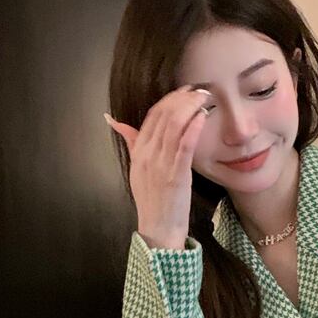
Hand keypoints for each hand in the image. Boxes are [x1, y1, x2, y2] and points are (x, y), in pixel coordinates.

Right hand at [105, 86, 210, 248]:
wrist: (158, 228)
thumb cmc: (151, 200)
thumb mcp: (136, 169)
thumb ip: (131, 142)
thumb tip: (114, 120)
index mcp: (139, 152)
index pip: (152, 116)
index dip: (168, 100)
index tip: (183, 91)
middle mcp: (148, 155)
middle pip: (163, 117)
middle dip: (182, 99)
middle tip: (198, 89)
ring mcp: (161, 165)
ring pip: (173, 127)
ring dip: (190, 108)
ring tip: (202, 98)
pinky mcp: (176, 175)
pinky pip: (184, 147)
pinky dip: (193, 128)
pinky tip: (201, 116)